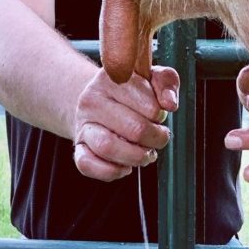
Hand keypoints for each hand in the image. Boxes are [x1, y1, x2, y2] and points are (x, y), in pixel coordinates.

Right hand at [72, 66, 178, 180]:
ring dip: (136, 157)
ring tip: (146, 153)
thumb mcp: (151, 77)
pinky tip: (125, 166)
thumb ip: (166, 82)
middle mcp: (92, 101)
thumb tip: (170, 104)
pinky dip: (112, 171)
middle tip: (159, 137)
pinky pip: (88, 165)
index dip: (160, 115)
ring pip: (108, 147)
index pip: (148, 105)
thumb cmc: (128, 92)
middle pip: (134, 129)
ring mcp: (83, 125)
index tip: (158, 115)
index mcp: (111, 79)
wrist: (95, 101)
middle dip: (156, 139)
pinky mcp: (79, 148)